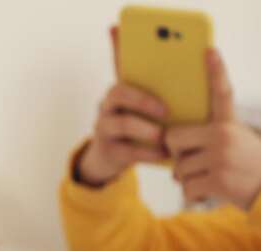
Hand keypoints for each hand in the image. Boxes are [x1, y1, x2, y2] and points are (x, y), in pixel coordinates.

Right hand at [78, 27, 168, 185]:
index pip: (120, 67)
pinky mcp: (108, 151)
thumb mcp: (139, 105)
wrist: (109, 157)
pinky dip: (149, 153)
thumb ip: (154, 86)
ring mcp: (104, 128)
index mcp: (118, 90)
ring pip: (122, 124)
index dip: (126, 56)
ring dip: (147, 130)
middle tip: (166, 110)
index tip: (151, 61)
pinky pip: (128, 151)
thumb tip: (183, 68)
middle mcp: (106, 106)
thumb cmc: (133, 125)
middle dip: (144, 100)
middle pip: (119, 93)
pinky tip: (164, 154)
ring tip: (165, 137)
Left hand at [166, 50, 260, 209]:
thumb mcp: (232, 144)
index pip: (222, 93)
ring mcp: (221, 156)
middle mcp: (225, 135)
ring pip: (178, 168)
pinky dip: (193, 195)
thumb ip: (204, 138)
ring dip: (189, 179)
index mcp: (228, 124)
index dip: (216, 71)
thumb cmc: (243, 168)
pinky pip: (186, 187)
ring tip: (213, 179)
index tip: (210, 51)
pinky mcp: (217, 178)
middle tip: (199, 164)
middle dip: (178, 155)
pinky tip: (211, 192)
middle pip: (173, 139)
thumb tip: (169, 143)